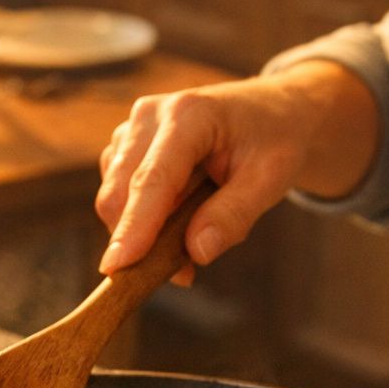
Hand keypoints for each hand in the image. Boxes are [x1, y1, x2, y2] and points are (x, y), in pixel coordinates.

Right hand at [95, 62, 378, 280]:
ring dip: (142, 233)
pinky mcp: (126, 147)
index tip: (118, 267)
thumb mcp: (271, 178)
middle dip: (138, 241)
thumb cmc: (274, 141)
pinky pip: (119, 196)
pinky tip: (178, 225)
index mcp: (189, 115)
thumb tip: (197, 252)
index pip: (154, 179)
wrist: (271, 113)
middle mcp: (151, 115)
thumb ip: (234, 214)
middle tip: (183, 274)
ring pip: (114, 197)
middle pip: (121, 191)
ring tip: (192, 242)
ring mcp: (134, 129)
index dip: (134, 226)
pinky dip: (141, 222)